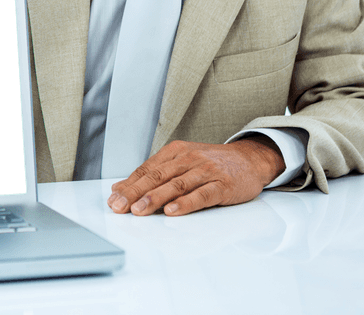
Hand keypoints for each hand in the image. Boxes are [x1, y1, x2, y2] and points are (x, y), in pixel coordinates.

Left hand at [107, 136, 284, 216]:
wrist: (250, 159)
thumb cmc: (212, 164)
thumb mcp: (181, 162)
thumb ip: (153, 173)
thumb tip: (120, 187)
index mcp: (175, 152)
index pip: (147, 169)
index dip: (129, 184)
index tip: (113, 198)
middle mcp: (188, 159)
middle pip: (157, 176)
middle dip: (135, 192)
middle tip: (119, 206)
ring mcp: (206, 171)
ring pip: (176, 185)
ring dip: (155, 199)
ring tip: (139, 210)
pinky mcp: (222, 185)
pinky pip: (202, 194)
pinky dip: (186, 203)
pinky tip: (173, 211)